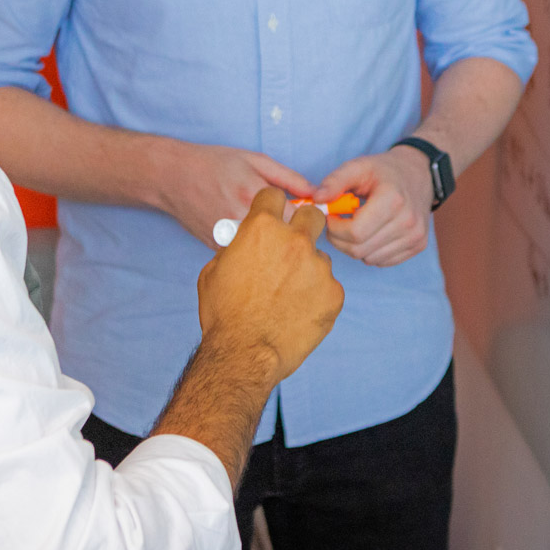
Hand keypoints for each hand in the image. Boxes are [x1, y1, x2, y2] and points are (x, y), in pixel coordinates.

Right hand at [155, 142, 313, 247]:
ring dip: (273, 249)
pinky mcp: (218, 251)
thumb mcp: (255, 161)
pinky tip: (248, 240)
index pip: (299, 219)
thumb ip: (289, 178)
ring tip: (264, 234)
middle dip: (291, 237)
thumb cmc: (215, 165)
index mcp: (255, 196)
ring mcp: (227, 239)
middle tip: (283, 225)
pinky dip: (254, 254)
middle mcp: (241, 221)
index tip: (304, 216)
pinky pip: (247, 259)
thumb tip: (316, 195)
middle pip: (284, 241)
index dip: (306, 219)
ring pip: (266, 254)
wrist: (173, 178)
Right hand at [196, 188, 344, 381]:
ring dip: (308, 269)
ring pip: (319, 256)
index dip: (272, 205)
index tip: (273, 215)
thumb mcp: (214, 269)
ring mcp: (318, 267)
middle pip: (312, 214)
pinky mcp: (334, 292)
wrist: (243, 354)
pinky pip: (328, 285)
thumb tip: (245, 241)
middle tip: (293, 246)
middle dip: (304, 225)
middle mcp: (295, 240)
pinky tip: (299, 312)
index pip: (274, 195)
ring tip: (288, 296)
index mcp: (262, 228)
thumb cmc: (224, 314)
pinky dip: (317, 295)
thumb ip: (236, 246)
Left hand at [315, 147, 434, 266]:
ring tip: (356, 225)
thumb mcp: (358, 166)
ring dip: (355, 246)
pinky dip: (370, 251)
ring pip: (369, 259)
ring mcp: (416, 236)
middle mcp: (408, 222)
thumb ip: (335, 181)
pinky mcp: (418, 246)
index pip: (355, 233)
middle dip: (340, 240)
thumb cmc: (383, 171)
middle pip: (360, 249)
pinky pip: (382, 261)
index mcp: (393, 200)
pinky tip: (371, 232)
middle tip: (337, 223)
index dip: (335, 228)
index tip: (330, 216)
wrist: (418, 173)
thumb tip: (316, 200)